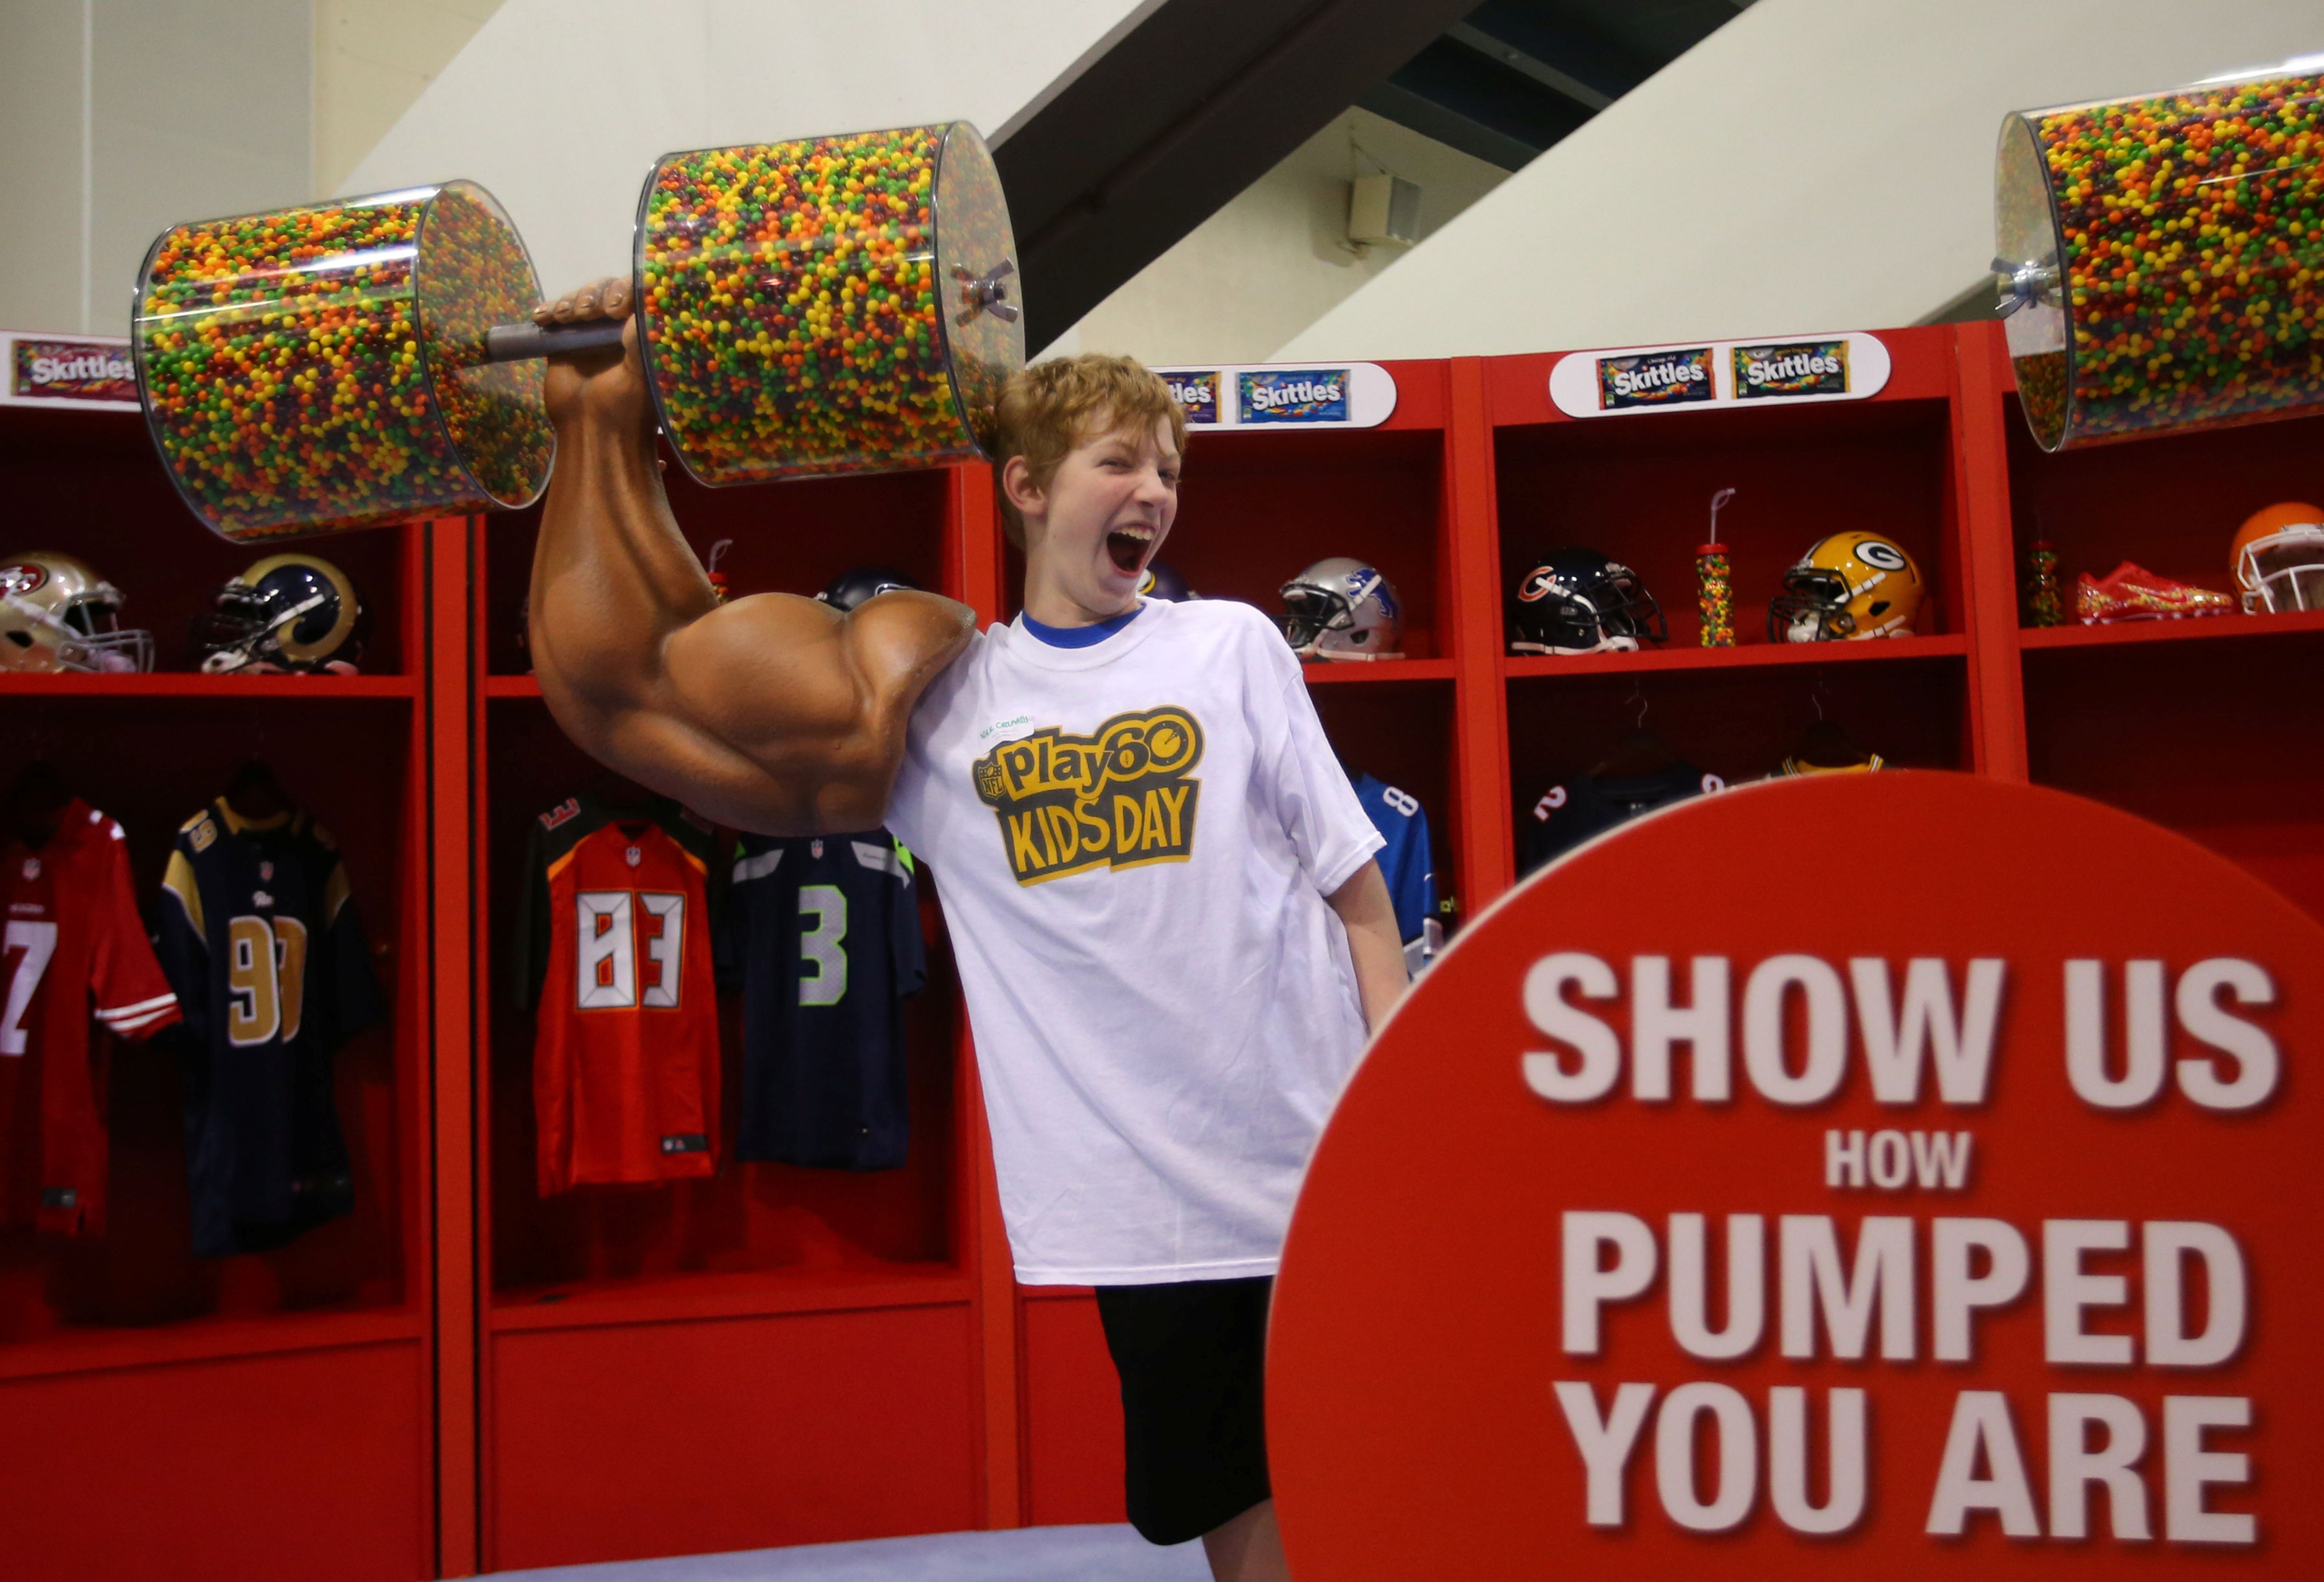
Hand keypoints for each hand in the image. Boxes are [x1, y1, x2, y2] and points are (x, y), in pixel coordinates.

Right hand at [536, 275, 646, 432]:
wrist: (593, 431)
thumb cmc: (626, 406)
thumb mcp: (641, 370)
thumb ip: (642, 336)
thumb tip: (642, 301)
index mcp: (643, 331)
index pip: (636, 292)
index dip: (624, 290)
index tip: (615, 308)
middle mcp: (620, 328)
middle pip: (607, 290)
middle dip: (595, 295)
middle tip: (589, 312)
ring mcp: (592, 333)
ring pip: (581, 298)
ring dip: (571, 301)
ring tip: (567, 317)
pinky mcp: (566, 340)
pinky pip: (556, 314)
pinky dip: (549, 310)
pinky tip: (543, 317)